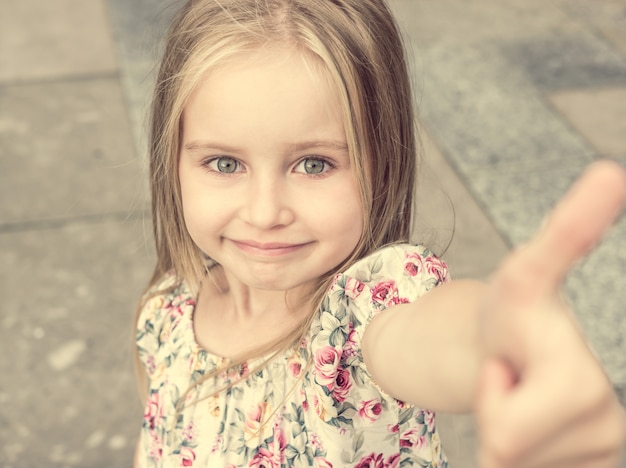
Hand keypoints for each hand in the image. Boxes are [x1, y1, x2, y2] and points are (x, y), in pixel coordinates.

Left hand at [475, 161, 625, 467]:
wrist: (513, 347)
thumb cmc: (514, 311)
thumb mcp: (527, 272)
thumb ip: (568, 231)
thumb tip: (610, 171)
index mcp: (586, 390)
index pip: (503, 434)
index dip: (493, 394)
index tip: (508, 363)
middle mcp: (605, 430)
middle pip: (504, 454)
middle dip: (493, 410)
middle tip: (509, 377)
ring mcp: (596, 455)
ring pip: (509, 464)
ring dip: (500, 426)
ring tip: (520, 392)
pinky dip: (511, 447)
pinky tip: (529, 419)